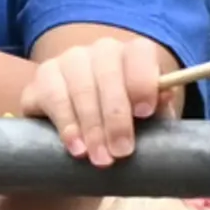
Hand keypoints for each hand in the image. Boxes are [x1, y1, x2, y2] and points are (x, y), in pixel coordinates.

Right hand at [20, 36, 161, 165]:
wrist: (87, 124)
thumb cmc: (126, 120)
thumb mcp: (150, 118)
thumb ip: (161, 109)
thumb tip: (166, 97)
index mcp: (133, 54)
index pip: (140, 53)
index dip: (142, 81)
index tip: (144, 113)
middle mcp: (100, 51)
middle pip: (108, 74)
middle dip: (116, 117)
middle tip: (122, 152)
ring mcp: (67, 61)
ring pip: (80, 88)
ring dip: (92, 127)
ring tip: (100, 158)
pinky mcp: (42, 78)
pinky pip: (53, 98)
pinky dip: (67, 125)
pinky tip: (77, 147)